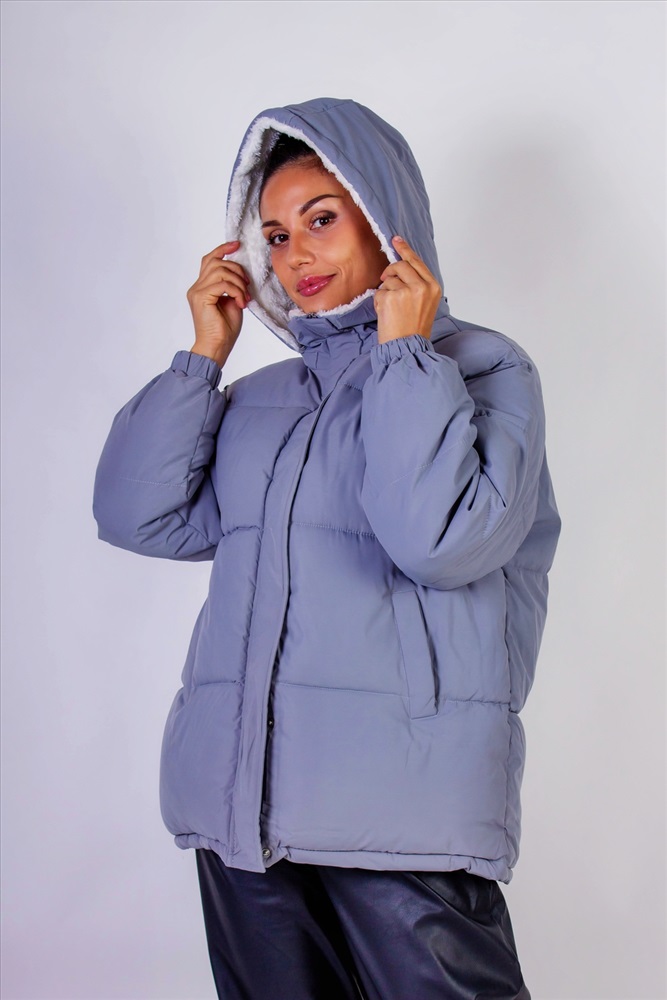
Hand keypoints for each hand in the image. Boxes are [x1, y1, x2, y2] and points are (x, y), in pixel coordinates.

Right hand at [187, 240, 250, 366]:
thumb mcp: (232, 302)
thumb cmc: (224, 330)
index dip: (223, 249)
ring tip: (244, 296)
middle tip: (247, 285)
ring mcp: (197, 292)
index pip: (210, 260)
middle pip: (216, 261)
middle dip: (236, 269)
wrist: (217, 348)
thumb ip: (232, 286)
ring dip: (238, 282)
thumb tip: (241, 274)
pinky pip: (223, 283)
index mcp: (202, 287)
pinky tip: (241, 302)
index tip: (237, 245)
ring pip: (220, 270)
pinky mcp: (201, 297)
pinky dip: (236, 291)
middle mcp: (196, 287)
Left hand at [374, 236, 440, 343]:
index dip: (405, 250)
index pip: (417, 262)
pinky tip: (386, 313)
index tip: (396, 240)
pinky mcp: (392, 297)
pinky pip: (380, 291)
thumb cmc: (414, 329)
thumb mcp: (425, 304)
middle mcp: (422, 286)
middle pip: (401, 265)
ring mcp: (407, 291)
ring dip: (385, 291)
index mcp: (433, 287)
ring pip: (389, 279)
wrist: (406, 347)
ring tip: (391, 309)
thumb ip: (417, 284)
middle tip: (385, 279)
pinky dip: (379, 301)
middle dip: (390, 271)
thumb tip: (401, 267)